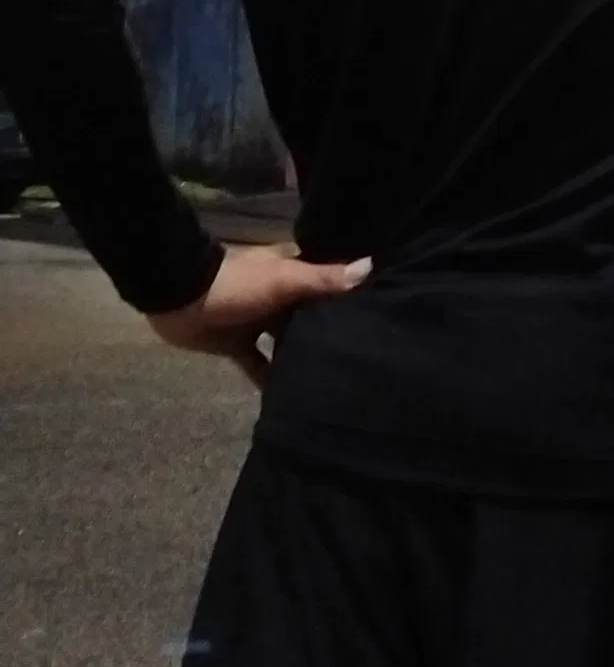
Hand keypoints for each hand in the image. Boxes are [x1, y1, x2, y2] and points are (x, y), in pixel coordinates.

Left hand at [146, 243, 371, 391]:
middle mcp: (280, 297)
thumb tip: (371, 266)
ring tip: (334, 378)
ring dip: (302, 355)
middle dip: (332, 329)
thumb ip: (322, 278)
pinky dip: (270, 380)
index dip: (352, 293)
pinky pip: (259, 365)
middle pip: (311, 314)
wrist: (179, 298)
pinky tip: (289, 400)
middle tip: (365, 353)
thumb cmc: (237, 285)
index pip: (329, 282)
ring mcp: (258, 322)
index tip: (382, 309)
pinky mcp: (238, 345)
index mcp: (292, 274)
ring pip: (288, 341)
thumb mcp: (284, 280)